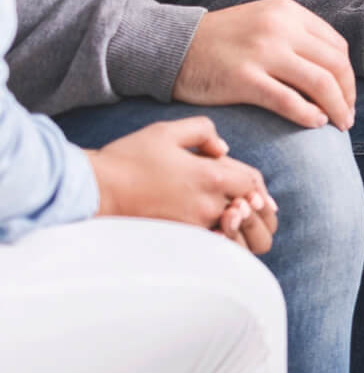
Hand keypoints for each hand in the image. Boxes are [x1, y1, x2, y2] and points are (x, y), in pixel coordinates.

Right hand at [90, 117, 277, 253]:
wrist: (96, 189)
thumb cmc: (129, 157)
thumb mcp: (168, 131)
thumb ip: (204, 131)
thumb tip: (222, 150)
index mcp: (210, 177)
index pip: (252, 183)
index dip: (257, 184)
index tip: (253, 187)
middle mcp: (207, 204)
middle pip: (247, 208)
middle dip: (252, 205)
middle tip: (254, 206)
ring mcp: (193, 225)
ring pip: (232, 229)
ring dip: (239, 223)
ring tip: (237, 218)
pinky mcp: (178, 237)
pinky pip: (211, 242)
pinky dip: (219, 237)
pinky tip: (215, 231)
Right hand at [174, 0, 356, 129]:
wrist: (172, 46)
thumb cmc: (222, 41)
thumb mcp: (263, 22)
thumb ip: (296, 37)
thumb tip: (334, 71)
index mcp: (288, 12)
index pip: (337, 46)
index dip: (348, 76)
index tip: (347, 95)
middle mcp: (279, 27)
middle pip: (334, 65)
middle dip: (348, 95)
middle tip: (347, 117)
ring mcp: (262, 52)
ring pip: (319, 83)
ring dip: (336, 108)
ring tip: (338, 124)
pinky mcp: (243, 78)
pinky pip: (288, 101)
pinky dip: (308, 114)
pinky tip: (314, 123)